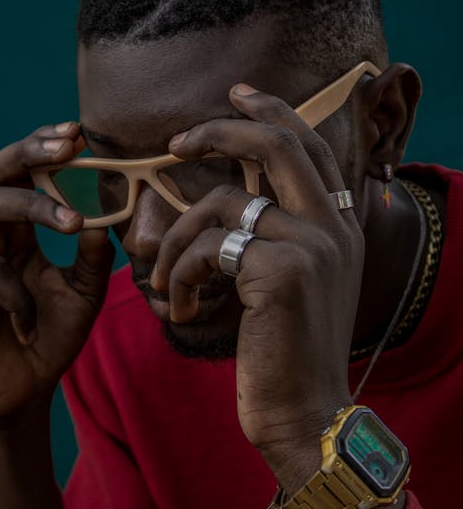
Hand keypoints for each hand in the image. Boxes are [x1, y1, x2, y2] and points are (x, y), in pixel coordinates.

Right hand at [0, 122, 113, 420]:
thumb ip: (94, 258)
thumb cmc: (51, 337)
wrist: (24, 389)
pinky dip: (16, 297)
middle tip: (66, 146)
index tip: (78, 134)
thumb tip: (106, 221)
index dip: (43, 149)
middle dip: (27, 152)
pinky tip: (29, 326)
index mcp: (19, 232)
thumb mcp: (85, 293)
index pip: (22, 175)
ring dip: (30, 206)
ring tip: (73, 222)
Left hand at [152, 86, 363, 491]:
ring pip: (220, 206)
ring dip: (176, 241)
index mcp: (342, 226)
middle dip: (221, 131)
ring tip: (167, 281)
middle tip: (175, 141)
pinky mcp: (280, 271)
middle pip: (277, 146)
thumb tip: (229, 201)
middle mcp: (335, 227)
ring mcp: (312, 245)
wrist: (306, 414)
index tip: (239, 94)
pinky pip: (207, 248)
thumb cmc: (287, 352)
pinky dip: (180, 274)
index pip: (311, 148)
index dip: (274, 113)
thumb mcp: (291, 284)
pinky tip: (180, 308)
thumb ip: (276, 236)